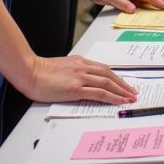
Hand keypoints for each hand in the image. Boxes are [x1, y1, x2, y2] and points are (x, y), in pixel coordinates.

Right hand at [23, 54, 138, 104]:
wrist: (29, 71)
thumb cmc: (41, 71)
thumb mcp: (62, 67)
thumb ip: (74, 70)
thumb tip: (83, 79)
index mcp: (80, 61)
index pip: (104, 68)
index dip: (116, 76)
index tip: (124, 83)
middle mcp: (83, 67)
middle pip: (109, 75)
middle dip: (123, 84)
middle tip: (133, 91)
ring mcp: (80, 77)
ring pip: (107, 83)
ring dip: (121, 91)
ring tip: (130, 98)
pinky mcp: (75, 88)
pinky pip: (98, 93)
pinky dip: (111, 97)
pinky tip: (118, 101)